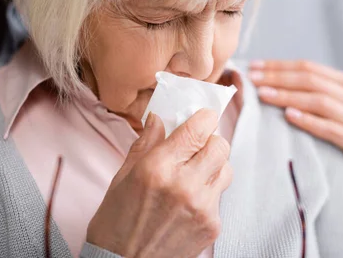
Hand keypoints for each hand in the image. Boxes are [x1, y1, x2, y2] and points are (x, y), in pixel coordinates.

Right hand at [87, 109, 231, 257]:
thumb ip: (145, 144)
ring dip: (213, 165)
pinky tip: (188, 200)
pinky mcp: (212, 226)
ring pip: (226, 169)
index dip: (205, 118)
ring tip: (194, 172)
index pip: (197, 130)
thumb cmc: (115, 222)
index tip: (203, 116)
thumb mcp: (122, 177)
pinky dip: (208, 192)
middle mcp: (184, 185)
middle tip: (197, 144)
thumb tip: (158, 118)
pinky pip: (219, 196)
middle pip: (220, 146)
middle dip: (211, 140)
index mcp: (157, 168)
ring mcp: (202, 207)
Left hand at [248, 60, 342, 183]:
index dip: (278, 66)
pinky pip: (333, 129)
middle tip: (253, 80)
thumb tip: (255, 73)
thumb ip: (297, 91)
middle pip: (313, 81)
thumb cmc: (323, 139)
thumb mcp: (313, 110)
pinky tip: (289, 116)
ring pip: (321, 102)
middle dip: (279, 79)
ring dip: (289, 97)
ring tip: (264, 95)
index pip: (308, 67)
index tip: (252, 67)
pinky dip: (309, 121)